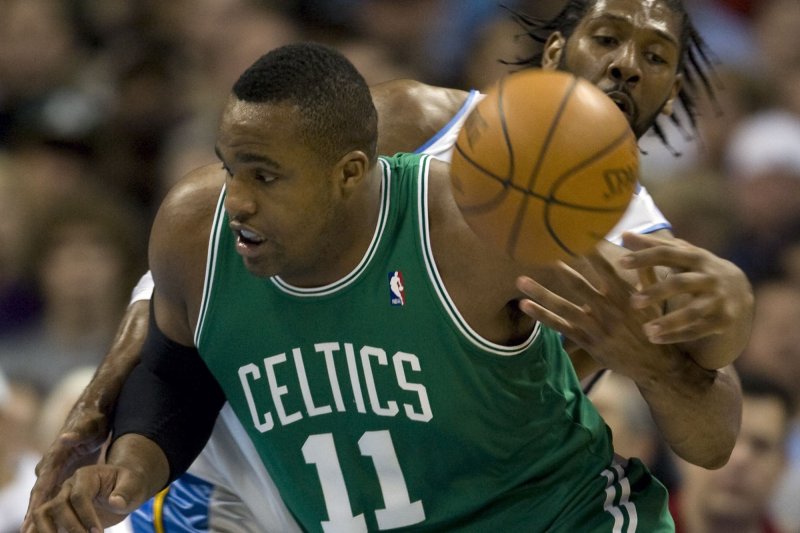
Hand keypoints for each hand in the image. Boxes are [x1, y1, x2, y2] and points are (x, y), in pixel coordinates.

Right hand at [23, 402, 110, 531]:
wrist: (92, 413)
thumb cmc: (92, 420)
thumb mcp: (89, 426)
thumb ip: (78, 433)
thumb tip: (65, 438)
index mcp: (55, 457)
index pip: (43, 485)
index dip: (37, 504)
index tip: (29, 521)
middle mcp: (50, 465)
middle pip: (39, 495)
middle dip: (32, 516)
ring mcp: (54, 470)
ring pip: (44, 497)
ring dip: (38, 515)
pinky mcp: (61, 472)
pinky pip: (53, 493)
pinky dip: (50, 508)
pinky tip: (50, 524)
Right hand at [27, 464, 146, 532]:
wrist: (124, 489)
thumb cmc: (130, 484)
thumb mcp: (134, 484)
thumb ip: (126, 492)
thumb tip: (115, 502)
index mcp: (86, 475)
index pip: (79, 496)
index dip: (86, 516)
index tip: (98, 532)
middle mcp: (68, 486)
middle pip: (58, 506)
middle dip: (71, 527)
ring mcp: (60, 499)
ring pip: (41, 514)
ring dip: (48, 532)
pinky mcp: (56, 514)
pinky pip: (41, 523)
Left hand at [516, 253, 668, 381]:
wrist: (657, 365)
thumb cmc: (654, 327)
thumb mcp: (654, 300)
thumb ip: (646, 273)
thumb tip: (639, 250)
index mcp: (625, 296)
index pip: (605, 269)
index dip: (590, 252)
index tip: (573, 235)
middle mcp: (609, 310)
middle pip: (578, 285)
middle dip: (559, 268)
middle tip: (539, 252)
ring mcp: (596, 327)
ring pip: (564, 307)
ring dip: (541, 293)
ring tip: (520, 281)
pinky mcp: (588, 342)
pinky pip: (561, 327)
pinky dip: (542, 316)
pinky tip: (525, 305)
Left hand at [620, 232, 753, 368]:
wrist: (740, 288)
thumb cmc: (698, 268)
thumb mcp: (682, 254)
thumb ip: (655, 245)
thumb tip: (624, 235)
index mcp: (695, 257)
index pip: (667, 253)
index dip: (645, 257)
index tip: (621, 262)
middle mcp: (709, 277)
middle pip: (681, 283)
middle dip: (657, 292)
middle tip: (632, 302)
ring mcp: (718, 300)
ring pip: (693, 312)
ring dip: (669, 322)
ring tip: (646, 330)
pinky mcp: (723, 320)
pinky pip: (698, 331)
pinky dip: (677, 336)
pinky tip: (655, 340)